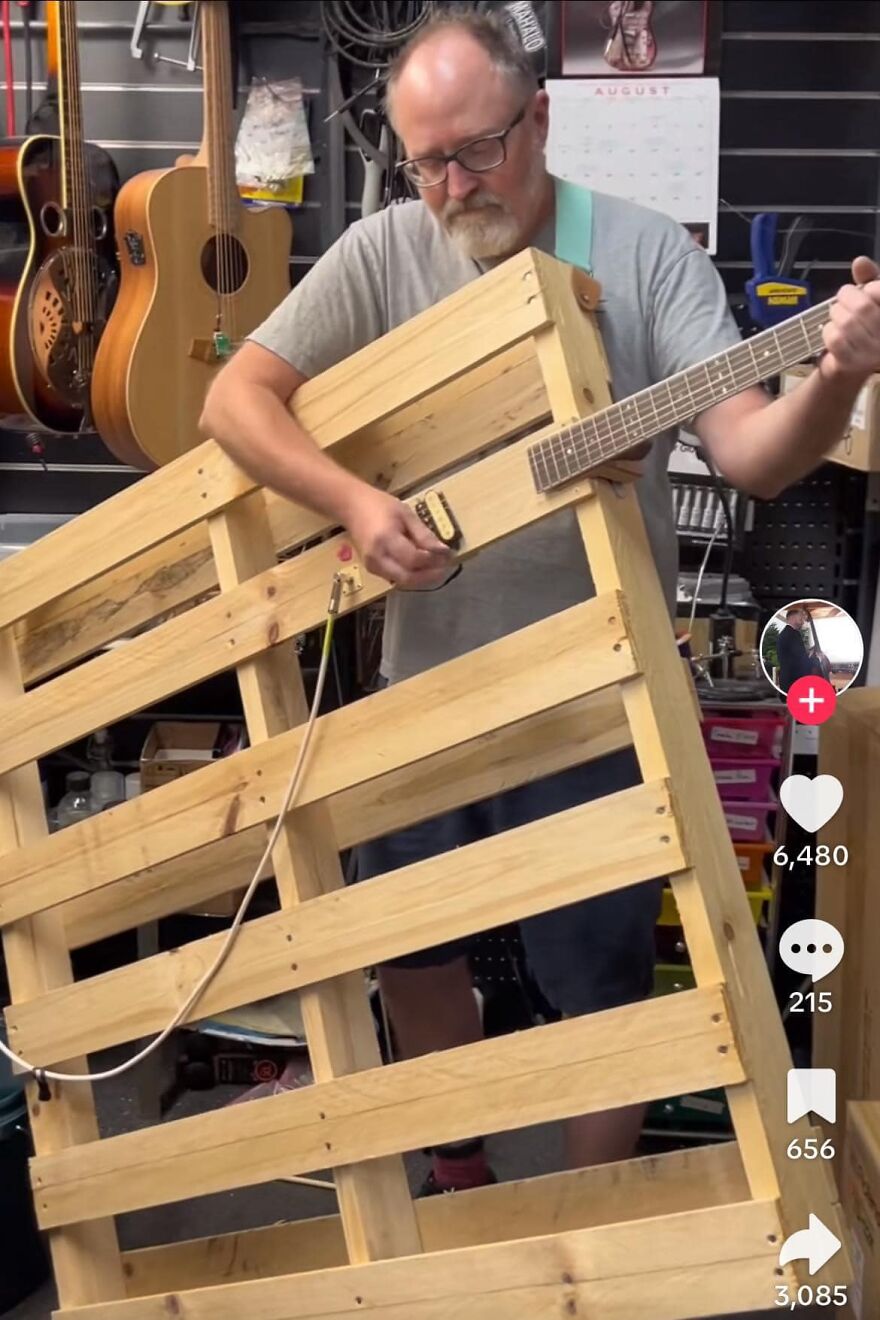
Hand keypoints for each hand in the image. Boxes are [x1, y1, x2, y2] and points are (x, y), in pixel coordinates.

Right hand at [344, 487, 452, 587]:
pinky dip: (411, 575)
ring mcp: (372, 566)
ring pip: (402, 582)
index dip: (433, 560)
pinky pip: (396, 578)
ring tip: (436, 567)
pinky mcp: (372, 570)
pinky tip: (421, 567)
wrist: (352, 507)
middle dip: (429, 575)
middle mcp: (377, 557)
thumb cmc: (380, 505)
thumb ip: (424, 535)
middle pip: (407, 577)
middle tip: (444, 567)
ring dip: (421, 578)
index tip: (448, 555)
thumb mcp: (406, 514)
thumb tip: (443, 551)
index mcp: (385, 539)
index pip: (414, 559)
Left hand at [820, 256, 879, 383]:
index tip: (866, 291)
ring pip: (846, 322)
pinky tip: (832, 334)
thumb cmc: (864, 326)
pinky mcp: (853, 364)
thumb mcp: (870, 298)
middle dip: (846, 298)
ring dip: (835, 315)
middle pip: (862, 306)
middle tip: (843, 302)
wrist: (849, 364)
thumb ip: (868, 278)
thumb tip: (859, 261)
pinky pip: (835, 339)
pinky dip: (828, 331)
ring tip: (838, 318)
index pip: (878, 292)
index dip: (871, 288)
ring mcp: (873, 354)